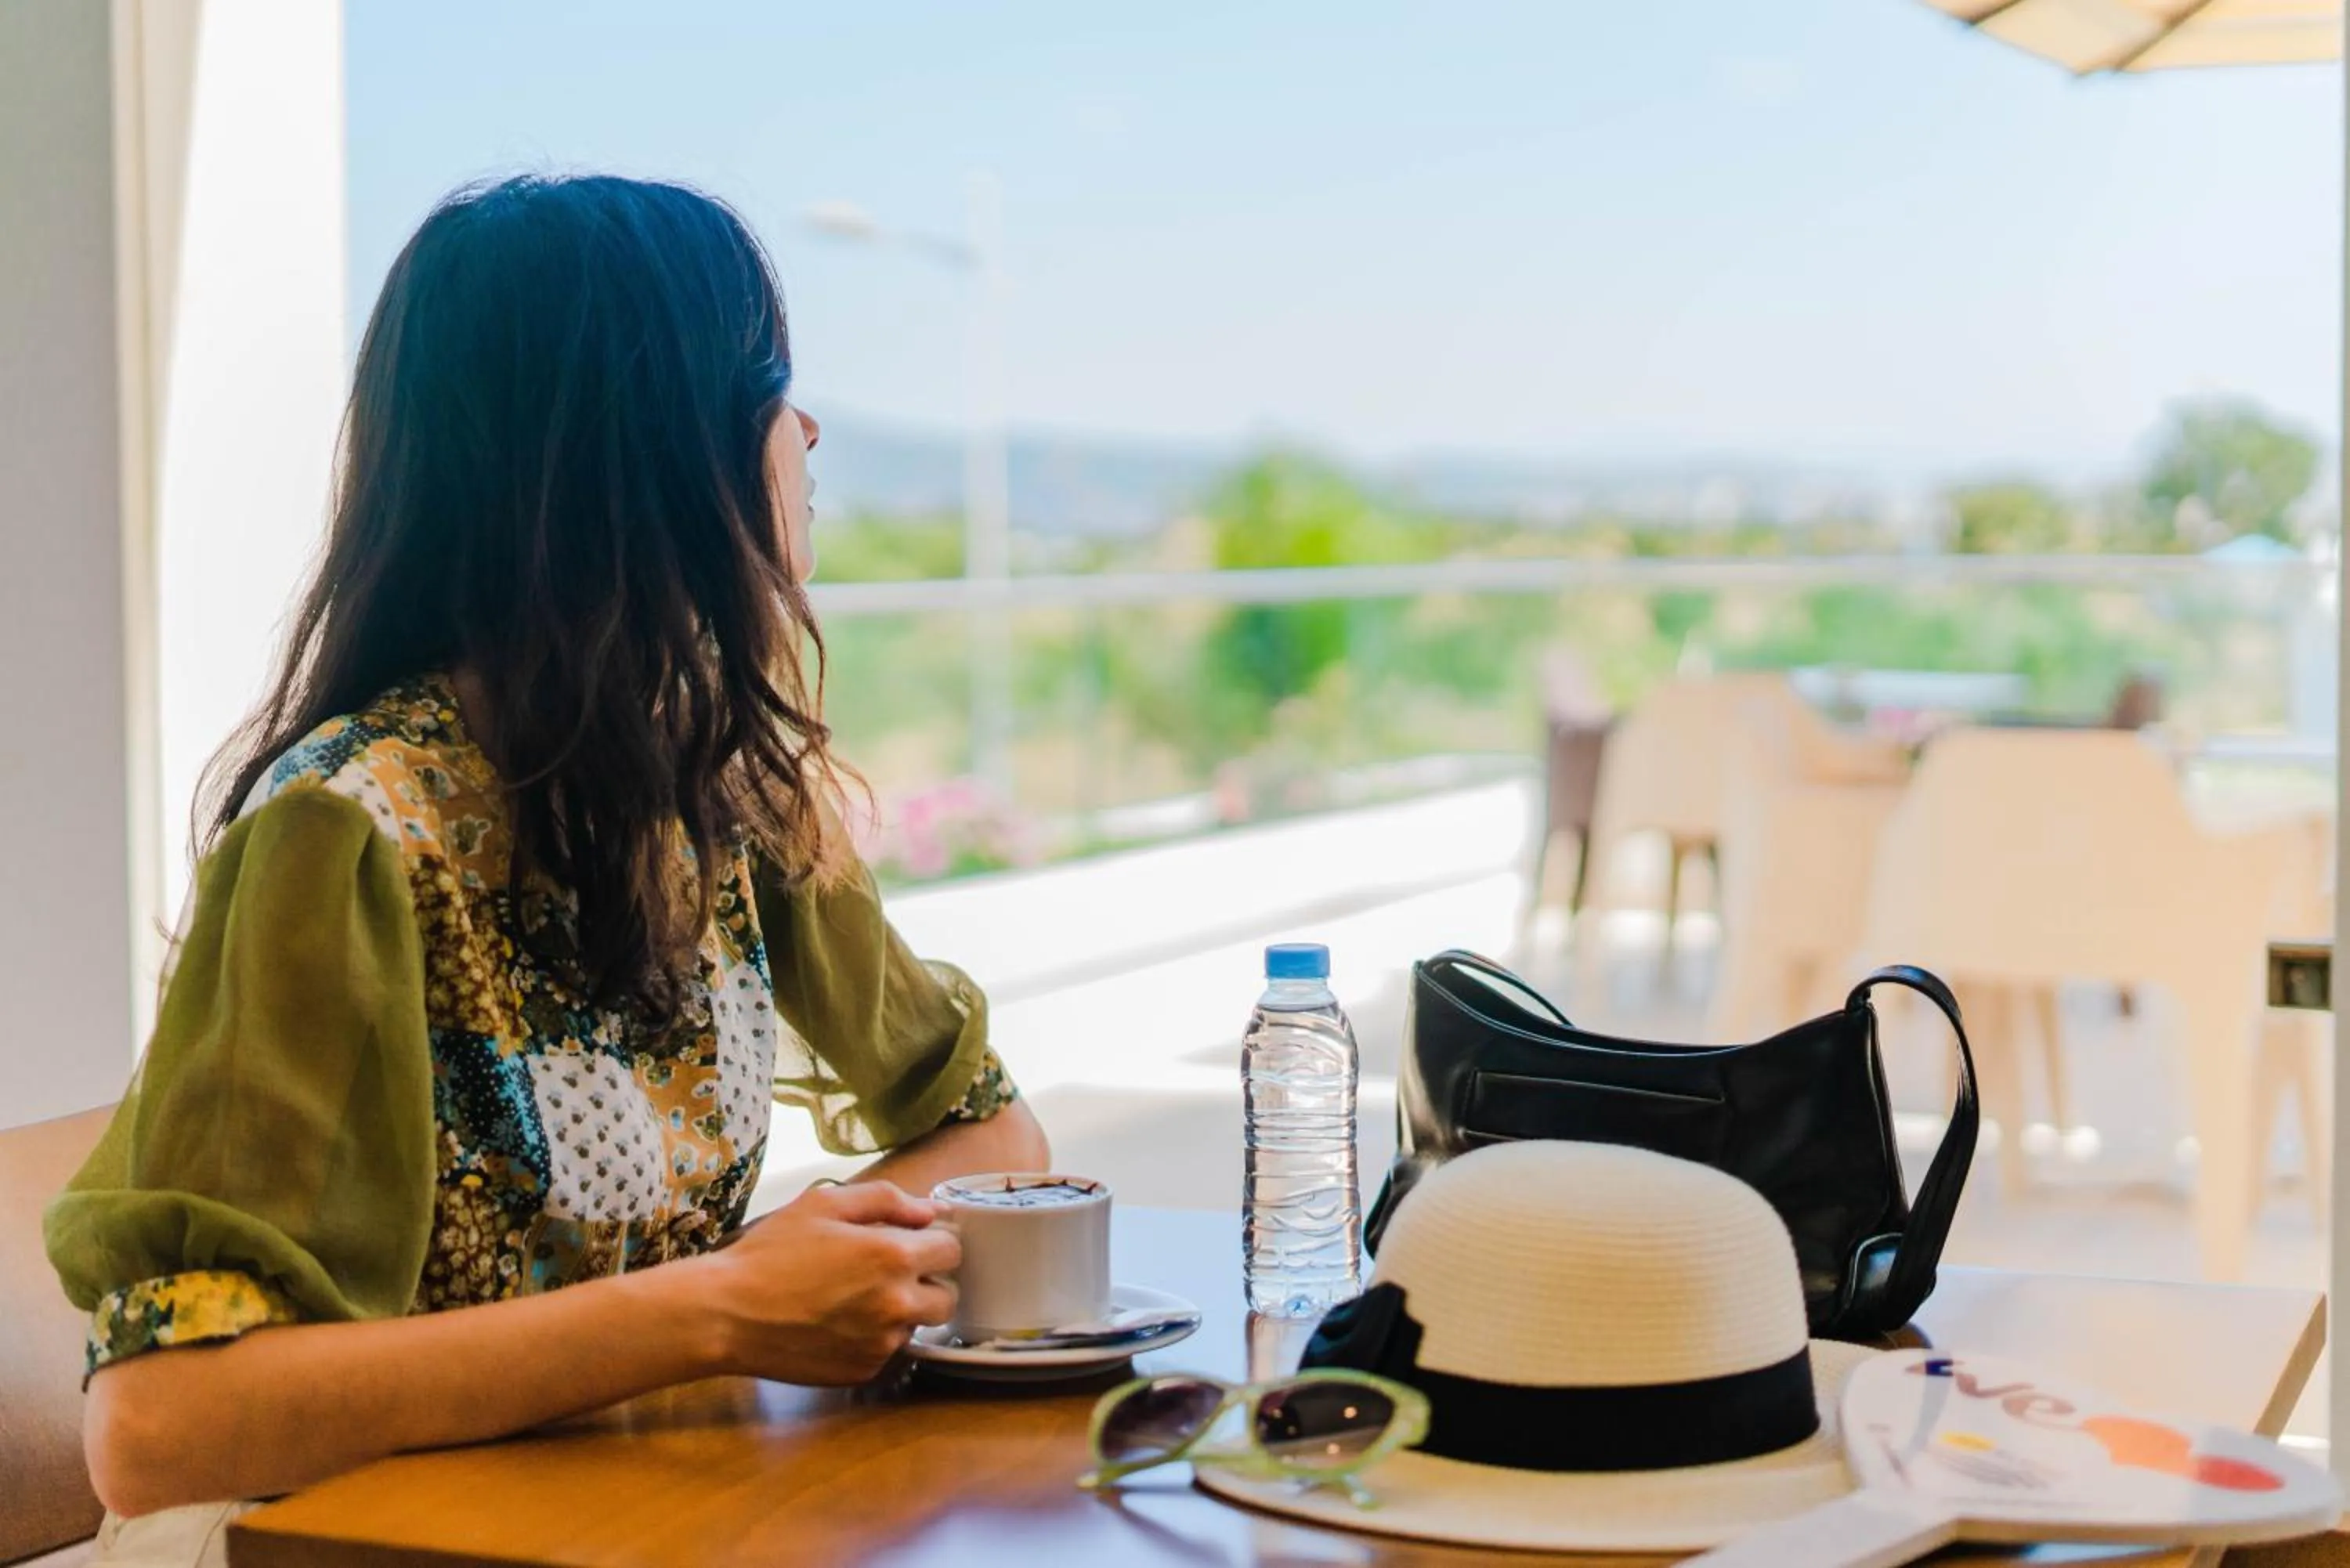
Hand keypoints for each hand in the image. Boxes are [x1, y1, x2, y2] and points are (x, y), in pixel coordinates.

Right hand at [686, 1182, 960, 1384]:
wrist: (728, 1313)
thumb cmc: (772, 1252)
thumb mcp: (825, 1205)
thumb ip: (887, 1200)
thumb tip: (932, 1210)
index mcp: (893, 1257)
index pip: (952, 1251)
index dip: (934, 1242)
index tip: (913, 1242)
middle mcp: (897, 1305)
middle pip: (948, 1297)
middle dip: (928, 1282)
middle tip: (887, 1272)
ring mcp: (881, 1344)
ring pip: (917, 1325)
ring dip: (901, 1311)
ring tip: (855, 1297)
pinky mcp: (863, 1371)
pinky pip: (888, 1351)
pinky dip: (874, 1337)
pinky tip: (838, 1322)